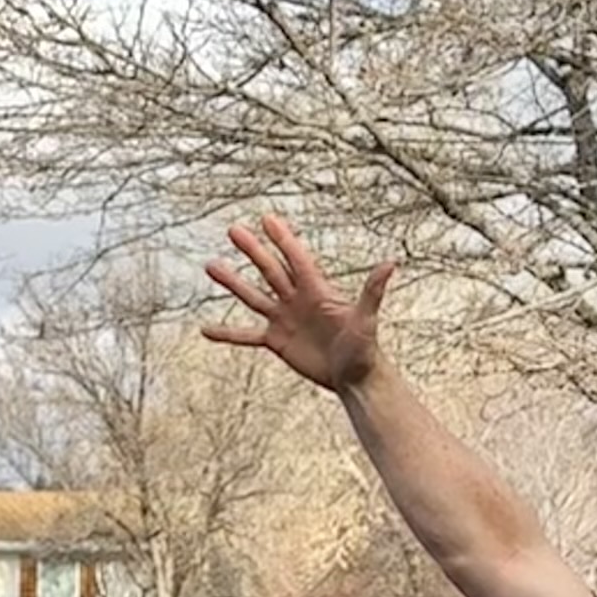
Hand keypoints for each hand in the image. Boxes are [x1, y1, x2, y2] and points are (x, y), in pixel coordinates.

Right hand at [200, 214, 391, 395]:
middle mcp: (297, 299)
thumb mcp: (366, 318)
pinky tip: (206, 331)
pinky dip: (227, 333)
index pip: (296, 258)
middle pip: (270, 270)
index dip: (283, 238)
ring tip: (211, 266)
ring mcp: (284, 319)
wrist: (355, 377)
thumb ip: (372, 291)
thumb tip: (390, 263)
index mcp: (316, 290)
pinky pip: (246, 335)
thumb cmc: (364, 348)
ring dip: (232, 282)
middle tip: (233, 230)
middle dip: (252, 250)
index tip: (267, 219)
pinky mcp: (276, 341)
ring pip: (253, 296)